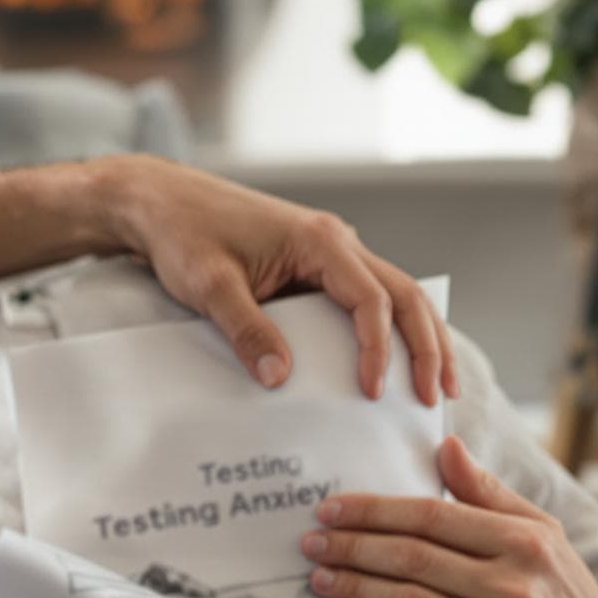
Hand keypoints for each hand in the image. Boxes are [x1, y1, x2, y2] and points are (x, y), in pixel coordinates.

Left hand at [95, 155, 458, 406]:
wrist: (159, 201)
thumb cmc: (182, 234)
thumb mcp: (209, 285)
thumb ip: (246, 329)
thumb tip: (279, 378)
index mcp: (319, 241)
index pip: (371, 300)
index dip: (379, 350)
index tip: (371, 392)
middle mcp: (335, 241)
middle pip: (404, 294)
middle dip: (428, 346)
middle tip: (439, 396)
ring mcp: (329, 251)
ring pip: (395, 293)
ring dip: (421, 336)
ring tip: (438, 384)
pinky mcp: (314, 264)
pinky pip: (367, 296)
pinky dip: (390, 329)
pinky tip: (396, 362)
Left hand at [301, 437, 597, 597]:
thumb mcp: (544, 536)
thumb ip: (490, 493)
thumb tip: (446, 446)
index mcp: (525, 543)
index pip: (434, 517)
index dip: (375, 511)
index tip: (333, 508)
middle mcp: (514, 587)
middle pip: (413, 559)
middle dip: (353, 547)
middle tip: (312, 541)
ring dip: (356, 588)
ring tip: (321, 577)